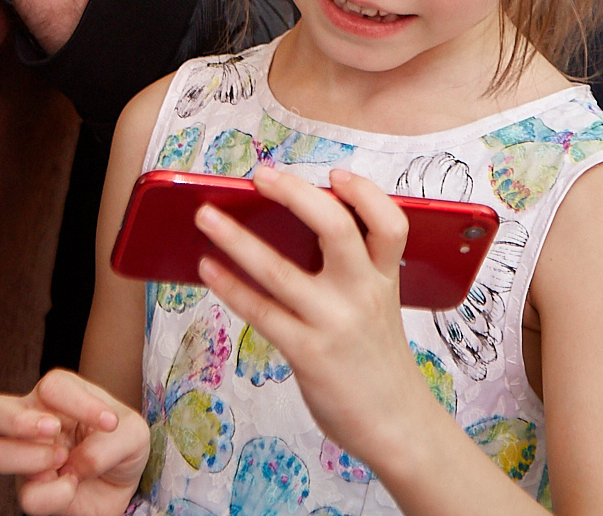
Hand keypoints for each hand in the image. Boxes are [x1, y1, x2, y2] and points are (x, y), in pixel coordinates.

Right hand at [0, 369, 148, 515]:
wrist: (120, 487)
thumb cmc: (119, 447)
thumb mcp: (134, 435)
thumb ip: (110, 442)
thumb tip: (75, 462)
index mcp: (56, 397)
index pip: (51, 386)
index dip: (78, 403)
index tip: (109, 423)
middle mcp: (30, 423)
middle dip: (17, 420)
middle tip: (53, 430)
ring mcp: (24, 460)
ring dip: (31, 458)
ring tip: (62, 460)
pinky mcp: (31, 492)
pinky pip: (28, 496)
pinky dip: (55, 495)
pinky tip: (71, 487)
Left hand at [194, 168, 439, 472]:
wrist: (397, 426)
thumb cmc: (378, 362)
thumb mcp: (382, 308)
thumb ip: (354, 274)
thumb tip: (291, 233)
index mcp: (386, 279)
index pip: (390, 223)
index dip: (364, 192)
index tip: (334, 175)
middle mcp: (363, 294)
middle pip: (335, 227)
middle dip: (294, 194)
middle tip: (260, 176)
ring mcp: (334, 323)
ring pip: (279, 269)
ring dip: (236, 238)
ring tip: (205, 216)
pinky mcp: (308, 353)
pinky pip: (260, 312)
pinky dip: (230, 285)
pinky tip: (208, 268)